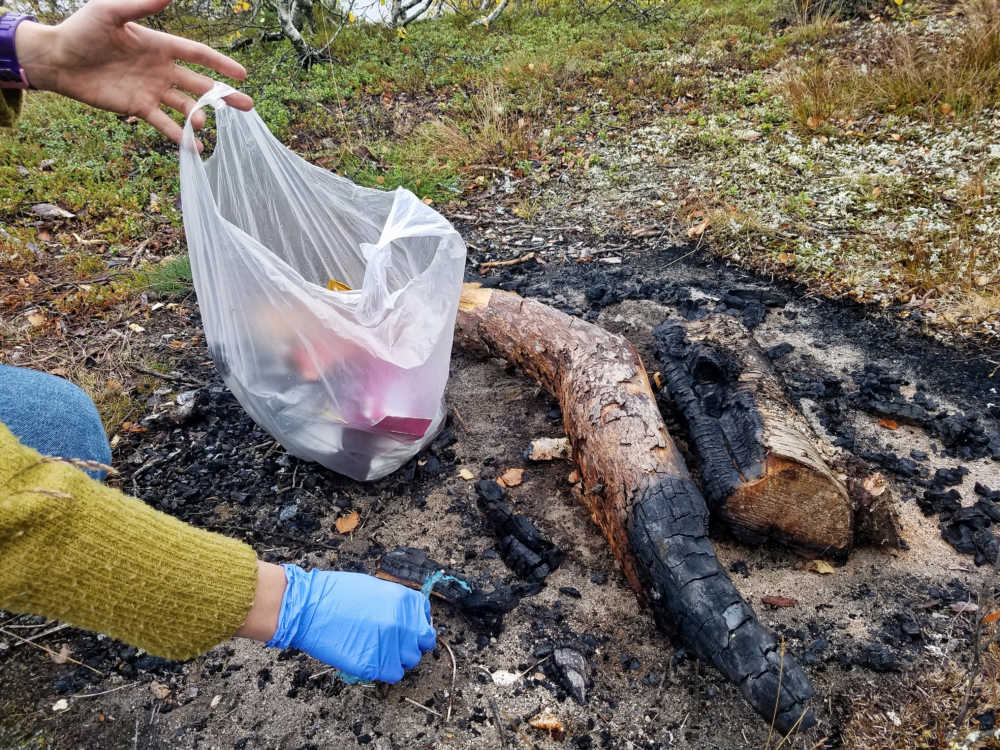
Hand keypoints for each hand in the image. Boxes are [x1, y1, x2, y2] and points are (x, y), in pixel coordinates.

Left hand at [13, 0, 253, 143]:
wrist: (57, 59)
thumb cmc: (81, 31)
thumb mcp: (109, 12)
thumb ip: (140, 5)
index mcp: (160, 45)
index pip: (198, 55)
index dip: (221, 64)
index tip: (242, 74)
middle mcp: (161, 70)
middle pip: (201, 83)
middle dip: (225, 95)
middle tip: (248, 105)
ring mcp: (152, 90)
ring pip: (185, 105)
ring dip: (197, 115)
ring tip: (202, 123)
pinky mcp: (138, 108)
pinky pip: (164, 124)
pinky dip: (179, 137)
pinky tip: (195, 148)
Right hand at [263, 564, 436, 682]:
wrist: (309, 607)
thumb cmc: (336, 595)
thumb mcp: (376, 589)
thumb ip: (396, 606)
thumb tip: (406, 620)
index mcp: (405, 601)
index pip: (425, 622)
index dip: (415, 629)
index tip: (405, 632)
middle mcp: (404, 624)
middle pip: (423, 644)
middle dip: (409, 644)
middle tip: (391, 644)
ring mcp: (391, 646)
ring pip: (409, 661)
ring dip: (397, 658)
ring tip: (376, 650)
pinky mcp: (375, 665)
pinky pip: (393, 674)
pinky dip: (384, 670)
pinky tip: (369, 659)